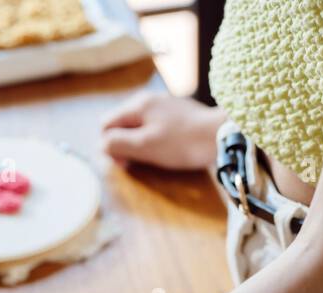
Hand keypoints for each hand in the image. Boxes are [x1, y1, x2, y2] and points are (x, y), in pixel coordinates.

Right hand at [101, 91, 226, 169]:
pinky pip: (156, 125)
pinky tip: (168, 149)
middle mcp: (148, 99)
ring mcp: (165, 104)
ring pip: (139, 125)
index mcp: (137, 105)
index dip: (109, 146)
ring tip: (153, 157)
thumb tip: (100, 145)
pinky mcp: (179, 112)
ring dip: (139, 143)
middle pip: (122, 124)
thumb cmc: (182, 143)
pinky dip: (155, 138)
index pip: (105, 124)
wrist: (221, 135)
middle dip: (124, 144)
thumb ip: (117, 143)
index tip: (124, 163)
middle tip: (138, 163)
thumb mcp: (144, 146)